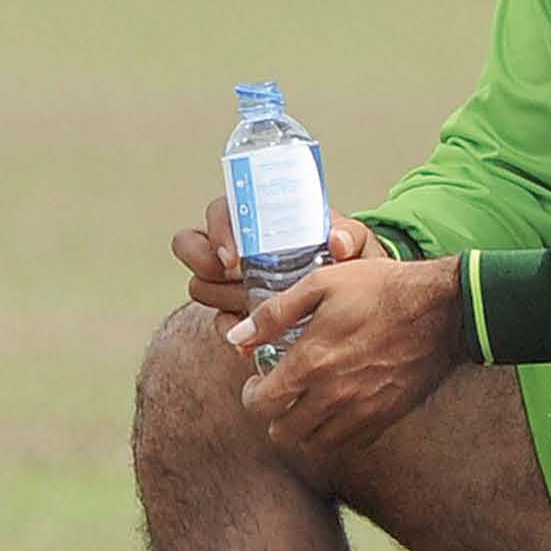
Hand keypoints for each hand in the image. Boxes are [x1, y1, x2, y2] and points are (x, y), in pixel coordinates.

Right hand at [172, 201, 383, 318]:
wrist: (353, 308)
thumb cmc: (350, 266)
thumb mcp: (358, 247)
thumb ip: (352, 237)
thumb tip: (337, 242)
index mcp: (259, 219)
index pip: (219, 211)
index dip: (218, 231)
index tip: (235, 258)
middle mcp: (236, 247)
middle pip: (192, 248)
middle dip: (211, 268)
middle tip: (240, 281)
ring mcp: (229, 282)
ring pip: (198, 285)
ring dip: (223, 297)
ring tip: (253, 304)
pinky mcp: (235, 316)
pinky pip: (218, 324)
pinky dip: (233, 332)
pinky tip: (255, 339)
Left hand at [233, 257, 463, 453]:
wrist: (443, 309)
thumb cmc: (380, 289)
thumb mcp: (321, 284)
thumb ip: (273, 314)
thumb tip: (235, 337)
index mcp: (310, 362)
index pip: (261, 406)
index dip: (252, 397)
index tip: (259, 383)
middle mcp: (332, 396)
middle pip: (283, 435)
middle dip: (275, 417)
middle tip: (282, 396)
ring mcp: (361, 411)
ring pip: (315, 444)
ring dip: (305, 428)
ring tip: (309, 404)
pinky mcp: (386, 418)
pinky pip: (350, 444)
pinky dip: (338, 433)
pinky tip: (340, 409)